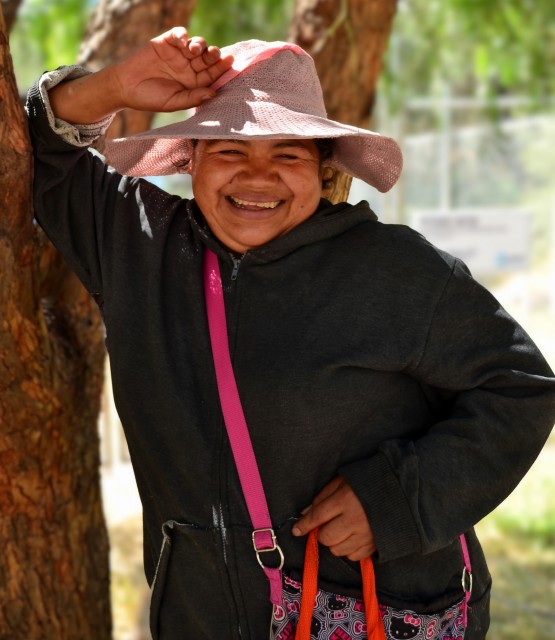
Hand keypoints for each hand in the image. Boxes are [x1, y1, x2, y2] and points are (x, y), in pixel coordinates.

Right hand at [49, 27, 233, 123]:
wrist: (125, 87)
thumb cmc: (150, 98)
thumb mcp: (174, 102)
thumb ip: (193, 97)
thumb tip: (214, 94)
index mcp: (193, 83)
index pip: (211, 74)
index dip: (221, 68)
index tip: (230, 62)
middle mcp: (188, 67)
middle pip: (207, 58)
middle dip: (213, 54)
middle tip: (216, 53)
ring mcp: (178, 54)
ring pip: (196, 44)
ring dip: (200, 45)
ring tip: (195, 50)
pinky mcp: (165, 42)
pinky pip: (179, 34)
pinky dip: (183, 35)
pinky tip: (183, 41)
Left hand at [292, 476, 375, 560]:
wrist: (397, 490)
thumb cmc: (365, 483)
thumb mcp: (342, 481)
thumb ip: (322, 497)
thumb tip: (304, 514)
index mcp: (345, 500)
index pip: (318, 516)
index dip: (304, 525)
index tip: (296, 530)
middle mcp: (355, 519)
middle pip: (326, 537)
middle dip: (321, 533)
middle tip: (327, 524)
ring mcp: (366, 534)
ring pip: (338, 550)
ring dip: (334, 542)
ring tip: (341, 529)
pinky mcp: (375, 545)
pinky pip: (353, 557)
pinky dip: (348, 549)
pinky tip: (352, 537)